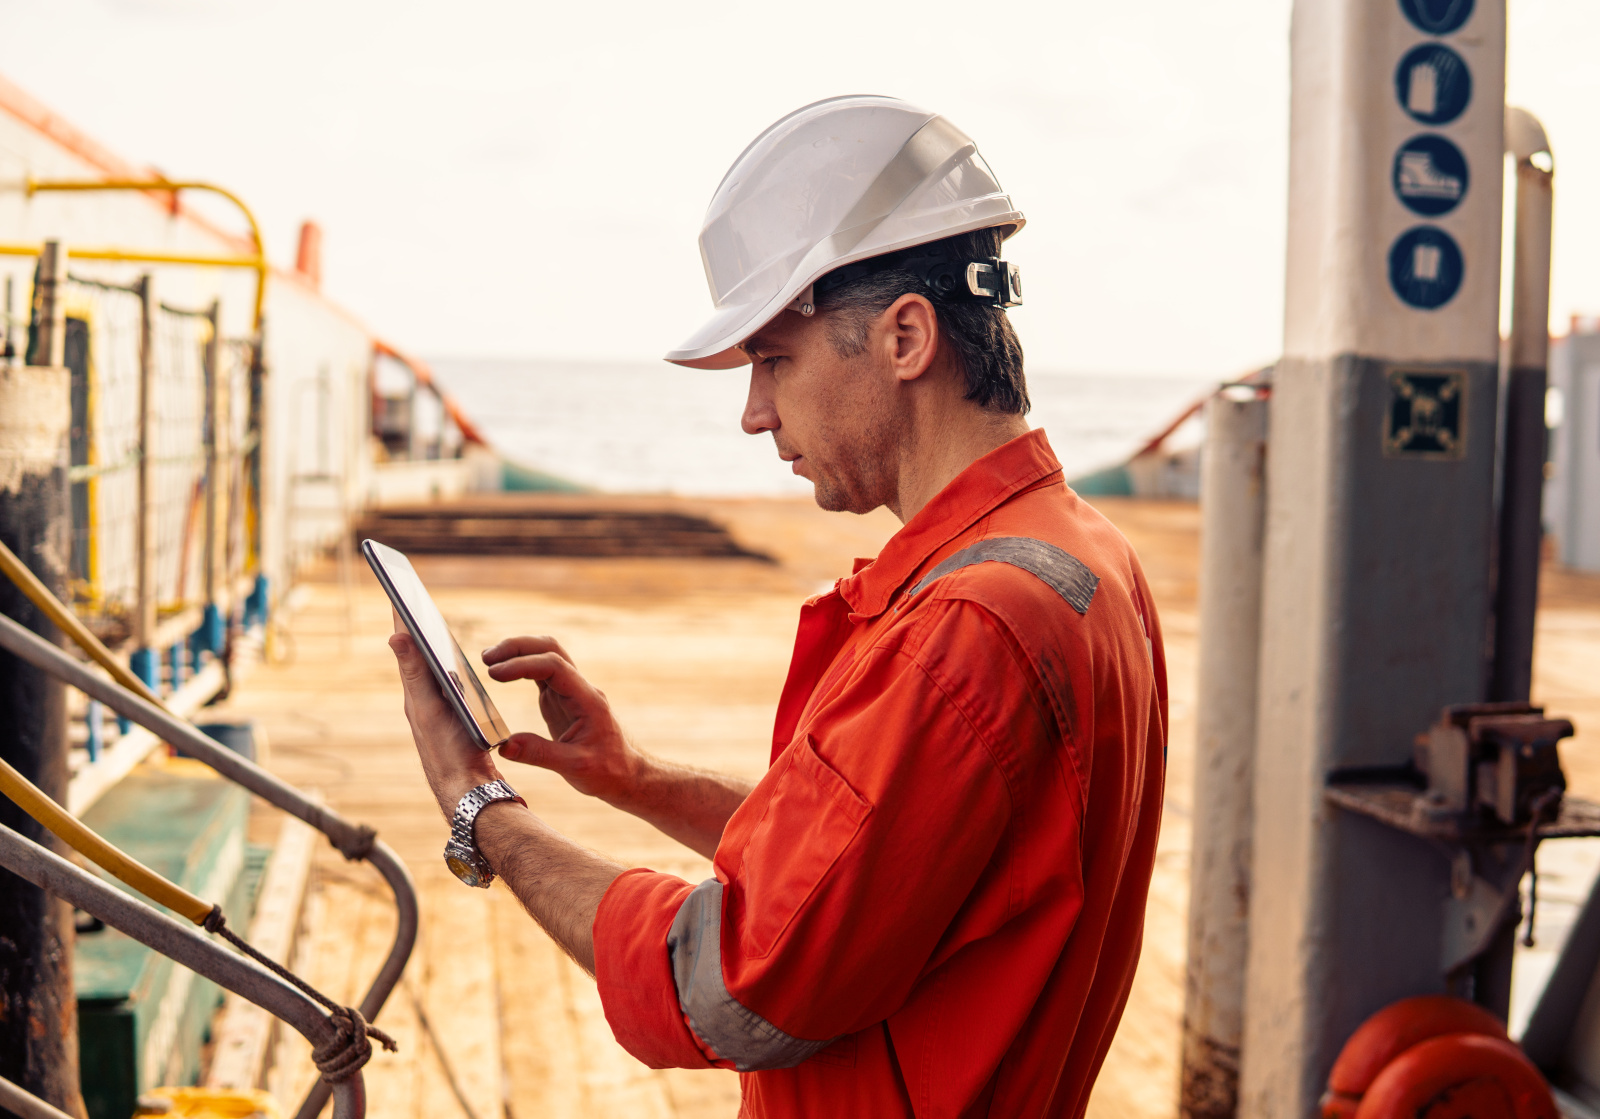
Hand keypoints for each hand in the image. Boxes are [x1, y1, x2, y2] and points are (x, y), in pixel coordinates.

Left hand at [388, 609, 500, 818]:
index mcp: (415, 693)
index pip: (406, 647)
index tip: (396, 590)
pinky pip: (443, 685)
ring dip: (424, 646)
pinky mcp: (452, 719)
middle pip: (415, 656)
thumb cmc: (449, 752)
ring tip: (420, 624)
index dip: (402, 618)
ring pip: (428, 670)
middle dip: (411, 627)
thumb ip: (415, 673)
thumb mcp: (428, 709)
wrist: (468, 789)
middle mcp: (422, 700)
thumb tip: (395, 635)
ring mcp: (437, 709)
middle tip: (404, 598)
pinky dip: (441, 667)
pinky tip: (446, 665)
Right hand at [481, 636, 641, 802]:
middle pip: (550, 649)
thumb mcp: (575, 767)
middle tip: (486, 658)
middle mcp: (579, 689)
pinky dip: (520, 667)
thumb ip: (540, 754)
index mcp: (587, 699)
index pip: (554, 666)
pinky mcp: (560, 699)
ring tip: (487, 661)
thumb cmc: (607, 770)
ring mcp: (569, 691)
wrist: (624, 773)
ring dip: (518, 652)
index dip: (523, 665)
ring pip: (545, 656)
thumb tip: (504, 745)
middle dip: (518, 647)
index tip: (495, 674)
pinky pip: (540, 673)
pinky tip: (500, 672)